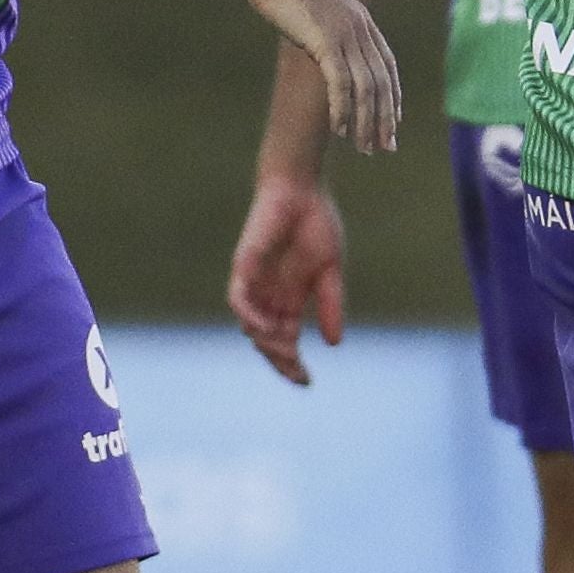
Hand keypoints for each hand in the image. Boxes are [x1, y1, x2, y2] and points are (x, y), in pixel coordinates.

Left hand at [225, 173, 350, 385]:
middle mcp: (269, 296)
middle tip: (297, 372)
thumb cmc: (316, 225)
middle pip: (268, 340)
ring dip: (266, 342)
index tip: (306, 382)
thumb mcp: (330, 272)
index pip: (286, 340)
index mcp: (290, 299)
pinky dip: (249, 316)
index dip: (292, 364)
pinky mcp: (244, 266)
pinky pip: (239, 299)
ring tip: (287, 352)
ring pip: (251, 325)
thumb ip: (331, 305)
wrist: (302, 190)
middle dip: (280, 361)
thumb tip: (335, 344)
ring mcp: (255, 283)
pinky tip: (265, 328)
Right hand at [247, 0, 401, 154]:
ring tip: (363, 148)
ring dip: (365, 122)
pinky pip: (341, 83)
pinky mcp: (325, 41)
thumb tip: (329, 51)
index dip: (393, 97)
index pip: (388, 67)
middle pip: (381, 82)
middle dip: (384, 118)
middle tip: (384, 147)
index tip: (393, 123)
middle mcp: (360, 28)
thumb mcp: (317, 10)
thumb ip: (330, 31)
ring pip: (365, 88)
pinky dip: (343, 110)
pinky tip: (339, 130)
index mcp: (362, 20)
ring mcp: (345, 34)